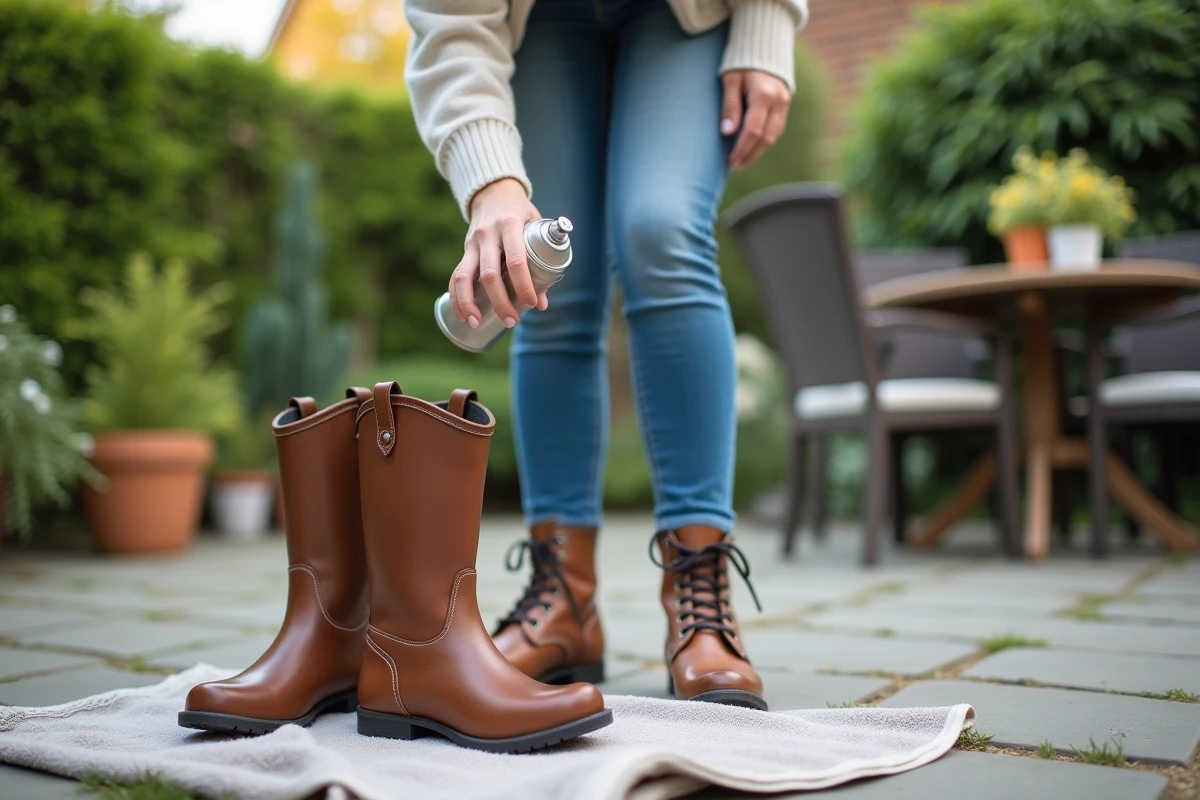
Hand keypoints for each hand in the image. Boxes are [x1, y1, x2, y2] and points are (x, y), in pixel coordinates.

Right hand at [451, 178, 543, 328]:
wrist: (494, 192)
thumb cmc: (521, 214)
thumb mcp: (536, 228)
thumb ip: (541, 262)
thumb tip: (543, 302)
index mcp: (511, 226)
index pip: (516, 260)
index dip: (523, 285)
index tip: (531, 303)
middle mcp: (488, 234)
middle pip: (490, 274)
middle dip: (500, 301)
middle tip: (511, 322)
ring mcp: (473, 242)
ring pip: (465, 276)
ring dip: (469, 303)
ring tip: (476, 323)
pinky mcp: (465, 250)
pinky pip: (456, 276)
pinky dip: (457, 297)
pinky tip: (463, 315)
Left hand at [721, 70, 790, 169]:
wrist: (763, 47)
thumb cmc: (741, 63)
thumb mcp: (730, 80)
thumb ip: (730, 105)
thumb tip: (727, 132)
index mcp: (764, 95)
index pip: (753, 130)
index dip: (741, 149)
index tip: (730, 161)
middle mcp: (778, 101)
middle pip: (766, 137)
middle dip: (750, 154)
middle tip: (735, 165)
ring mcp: (785, 104)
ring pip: (774, 136)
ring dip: (758, 151)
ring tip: (742, 161)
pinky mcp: (785, 105)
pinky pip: (777, 129)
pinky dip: (765, 141)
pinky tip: (752, 148)